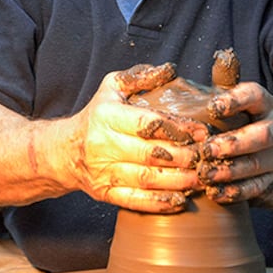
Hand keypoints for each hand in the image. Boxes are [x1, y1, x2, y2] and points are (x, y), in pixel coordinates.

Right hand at [62, 63, 209, 211]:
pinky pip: (135, 201)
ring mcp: (103, 172)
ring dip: (179, 181)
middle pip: (151, 153)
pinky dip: (160, 203)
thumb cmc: (97, 115)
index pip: (148, 123)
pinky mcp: (104, 194)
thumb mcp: (112, 87)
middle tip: (208, 156)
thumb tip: (170, 69)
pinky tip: (181, 200)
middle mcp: (102, 145)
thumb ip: (141, 77)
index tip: (203, 132)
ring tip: (202, 177)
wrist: (64, 151)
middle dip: (185, 156)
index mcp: (107, 116)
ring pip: (147, 179)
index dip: (179, 128)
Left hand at [197, 81, 272, 203]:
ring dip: (230, 171)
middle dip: (234, 144)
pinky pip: (256, 188)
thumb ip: (225, 82)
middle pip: (262, 135)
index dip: (236, 100)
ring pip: (258, 164)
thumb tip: (221, 55)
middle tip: (206, 149)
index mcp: (266, 103)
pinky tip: (215, 193)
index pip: (255, 95)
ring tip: (205, 174)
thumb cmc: (240, 120)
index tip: (213, 106)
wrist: (270, 154)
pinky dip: (235, 192)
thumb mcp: (234, 100)